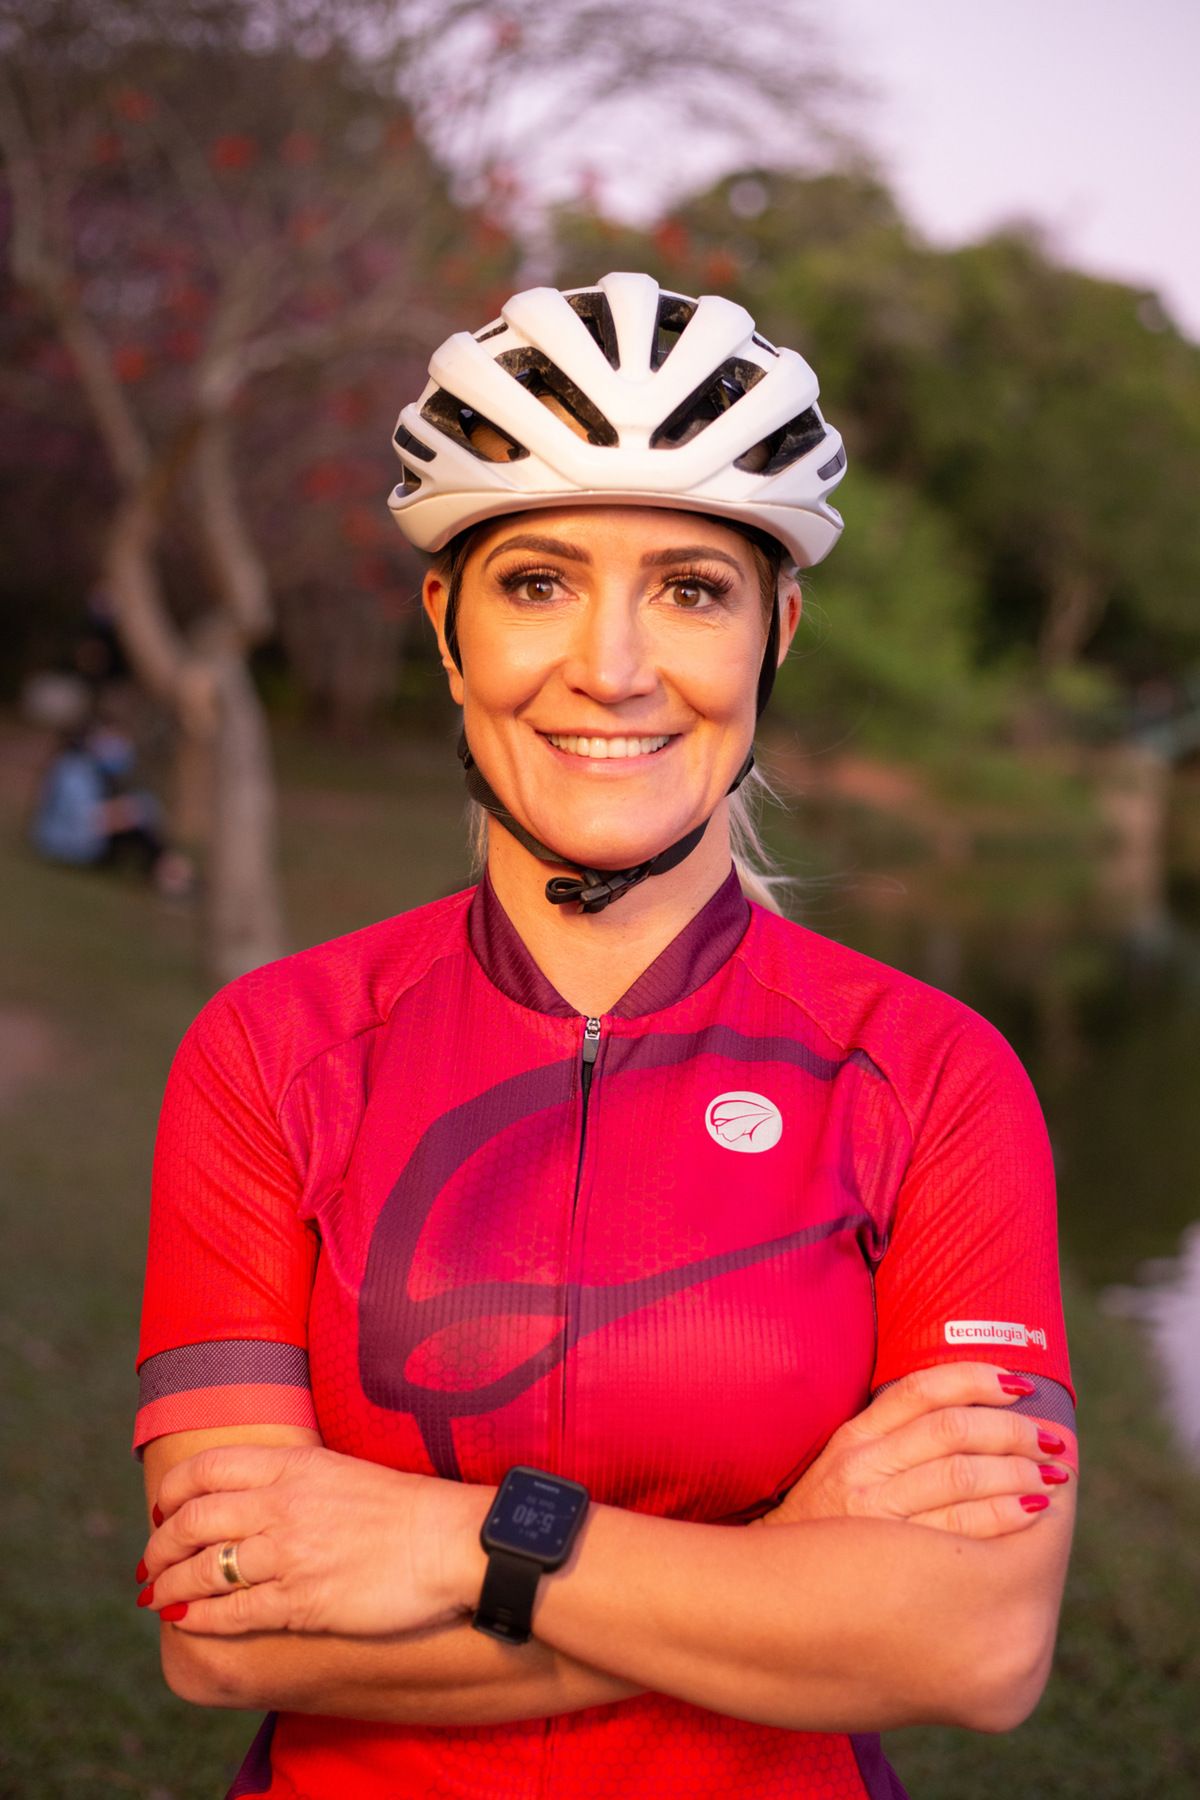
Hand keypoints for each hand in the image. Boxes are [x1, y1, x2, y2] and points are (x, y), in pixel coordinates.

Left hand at [138, 1442, 491, 1636]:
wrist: (450, 1542)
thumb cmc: (404, 1508)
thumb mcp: (340, 1471)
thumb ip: (292, 1478)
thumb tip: (253, 1494)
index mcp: (292, 1464)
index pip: (206, 1469)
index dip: (172, 1492)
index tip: (161, 1509)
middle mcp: (281, 1504)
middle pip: (192, 1520)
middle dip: (159, 1546)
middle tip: (151, 1563)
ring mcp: (289, 1553)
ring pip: (203, 1569)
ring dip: (168, 1587)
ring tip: (157, 1598)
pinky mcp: (301, 1601)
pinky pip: (231, 1612)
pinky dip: (199, 1618)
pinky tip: (187, 1622)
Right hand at [757, 1363, 1071, 1539]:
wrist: (776, 1594)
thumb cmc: (827, 1528)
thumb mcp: (846, 1468)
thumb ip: (894, 1438)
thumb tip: (977, 1415)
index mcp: (854, 1437)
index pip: (921, 1390)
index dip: (976, 1379)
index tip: (1020, 1385)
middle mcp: (862, 1467)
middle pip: (952, 1430)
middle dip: (1014, 1430)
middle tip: (1052, 1440)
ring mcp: (874, 1514)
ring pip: (962, 1475)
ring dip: (1019, 1471)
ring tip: (1052, 1475)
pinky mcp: (890, 1560)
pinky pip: (961, 1529)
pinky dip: (1005, 1514)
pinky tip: (1032, 1511)